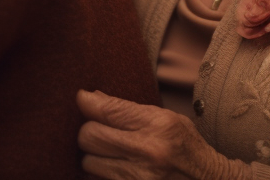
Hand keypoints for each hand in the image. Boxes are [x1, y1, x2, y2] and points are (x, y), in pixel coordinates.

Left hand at [77, 90, 252, 179]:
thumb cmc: (187, 148)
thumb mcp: (167, 119)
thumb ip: (130, 109)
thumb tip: (95, 98)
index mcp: (159, 126)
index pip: (110, 110)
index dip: (88, 101)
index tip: (82, 98)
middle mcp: (147, 152)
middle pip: (90, 136)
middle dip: (90, 131)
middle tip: (99, 130)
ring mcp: (138, 178)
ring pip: (88, 162)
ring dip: (93, 156)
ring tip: (109, 153)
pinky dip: (98, 173)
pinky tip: (111, 167)